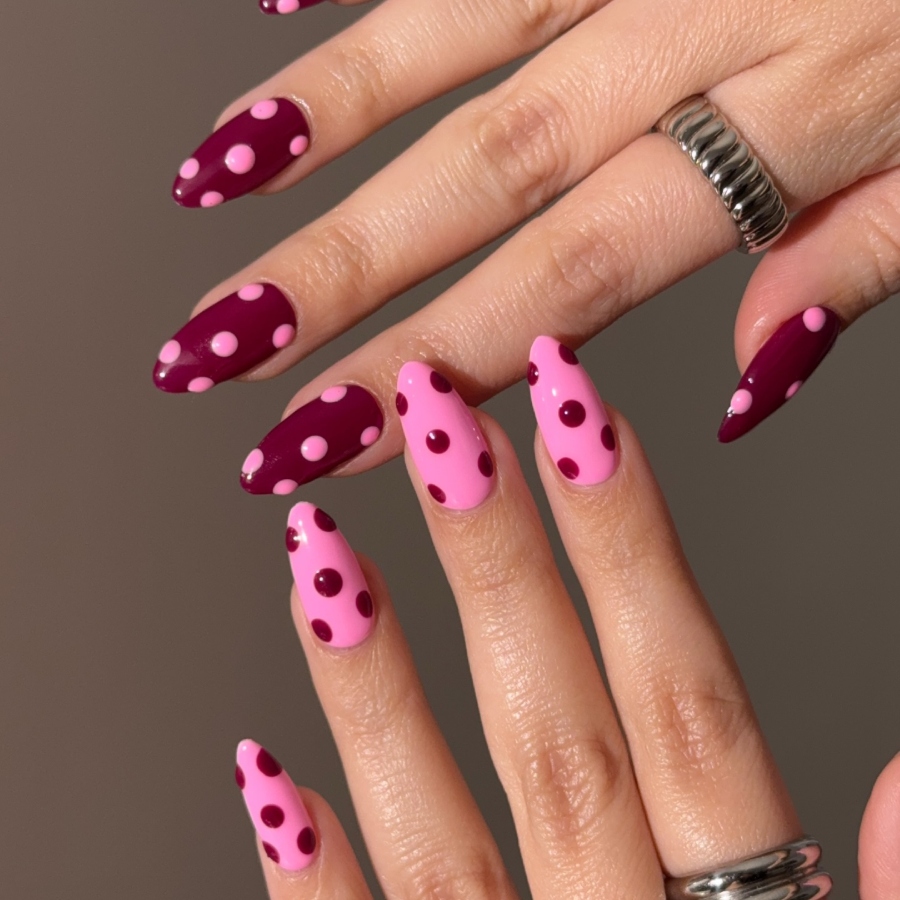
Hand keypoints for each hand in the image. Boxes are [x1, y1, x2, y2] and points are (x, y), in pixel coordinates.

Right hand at [154, 0, 899, 466]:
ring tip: (214, 191)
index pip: (574, 280)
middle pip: (488, 174)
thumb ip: (857, 265)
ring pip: (460, 29)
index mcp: (800, 119)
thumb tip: (745, 388)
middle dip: (339, 269)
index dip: (439, 362)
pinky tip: (278, 4)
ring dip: (324, 110)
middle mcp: (705, 21)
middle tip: (220, 347)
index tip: (325, 430)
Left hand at [232, 340, 895, 897]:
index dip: (639, 561)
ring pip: (443, 836)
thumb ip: (889, 889)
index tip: (587, 421)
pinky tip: (262, 767)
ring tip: (319, 554)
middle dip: (503, 571)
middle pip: (562, 737)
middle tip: (443, 422)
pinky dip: (310, 873)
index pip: (693, 715)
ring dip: (376, 690)